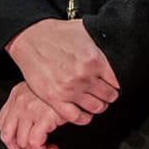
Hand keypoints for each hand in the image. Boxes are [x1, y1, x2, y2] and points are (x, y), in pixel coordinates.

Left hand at [0, 83, 63, 148]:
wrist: (77, 83)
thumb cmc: (61, 90)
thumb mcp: (39, 92)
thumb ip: (28, 105)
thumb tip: (25, 131)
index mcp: (16, 95)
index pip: (2, 124)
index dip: (11, 140)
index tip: (22, 146)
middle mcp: (19, 102)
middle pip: (7, 136)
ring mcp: (30, 109)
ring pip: (22, 142)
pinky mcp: (44, 116)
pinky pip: (35, 143)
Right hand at [5, 19, 119, 125]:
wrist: (31, 38)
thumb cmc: (57, 33)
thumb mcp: (85, 30)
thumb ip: (102, 43)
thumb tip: (117, 48)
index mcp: (93, 59)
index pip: (117, 80)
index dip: (117, 82)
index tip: (114, 82)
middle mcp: (83, 76)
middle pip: (109, 95)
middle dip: (109, 94)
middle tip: (106, 91)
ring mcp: (69, 89)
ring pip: (96, 107)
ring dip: (99, 105)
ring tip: (96, 100)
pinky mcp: (54, 98)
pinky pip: (76, 117)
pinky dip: (84, 117)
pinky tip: (85, 112)